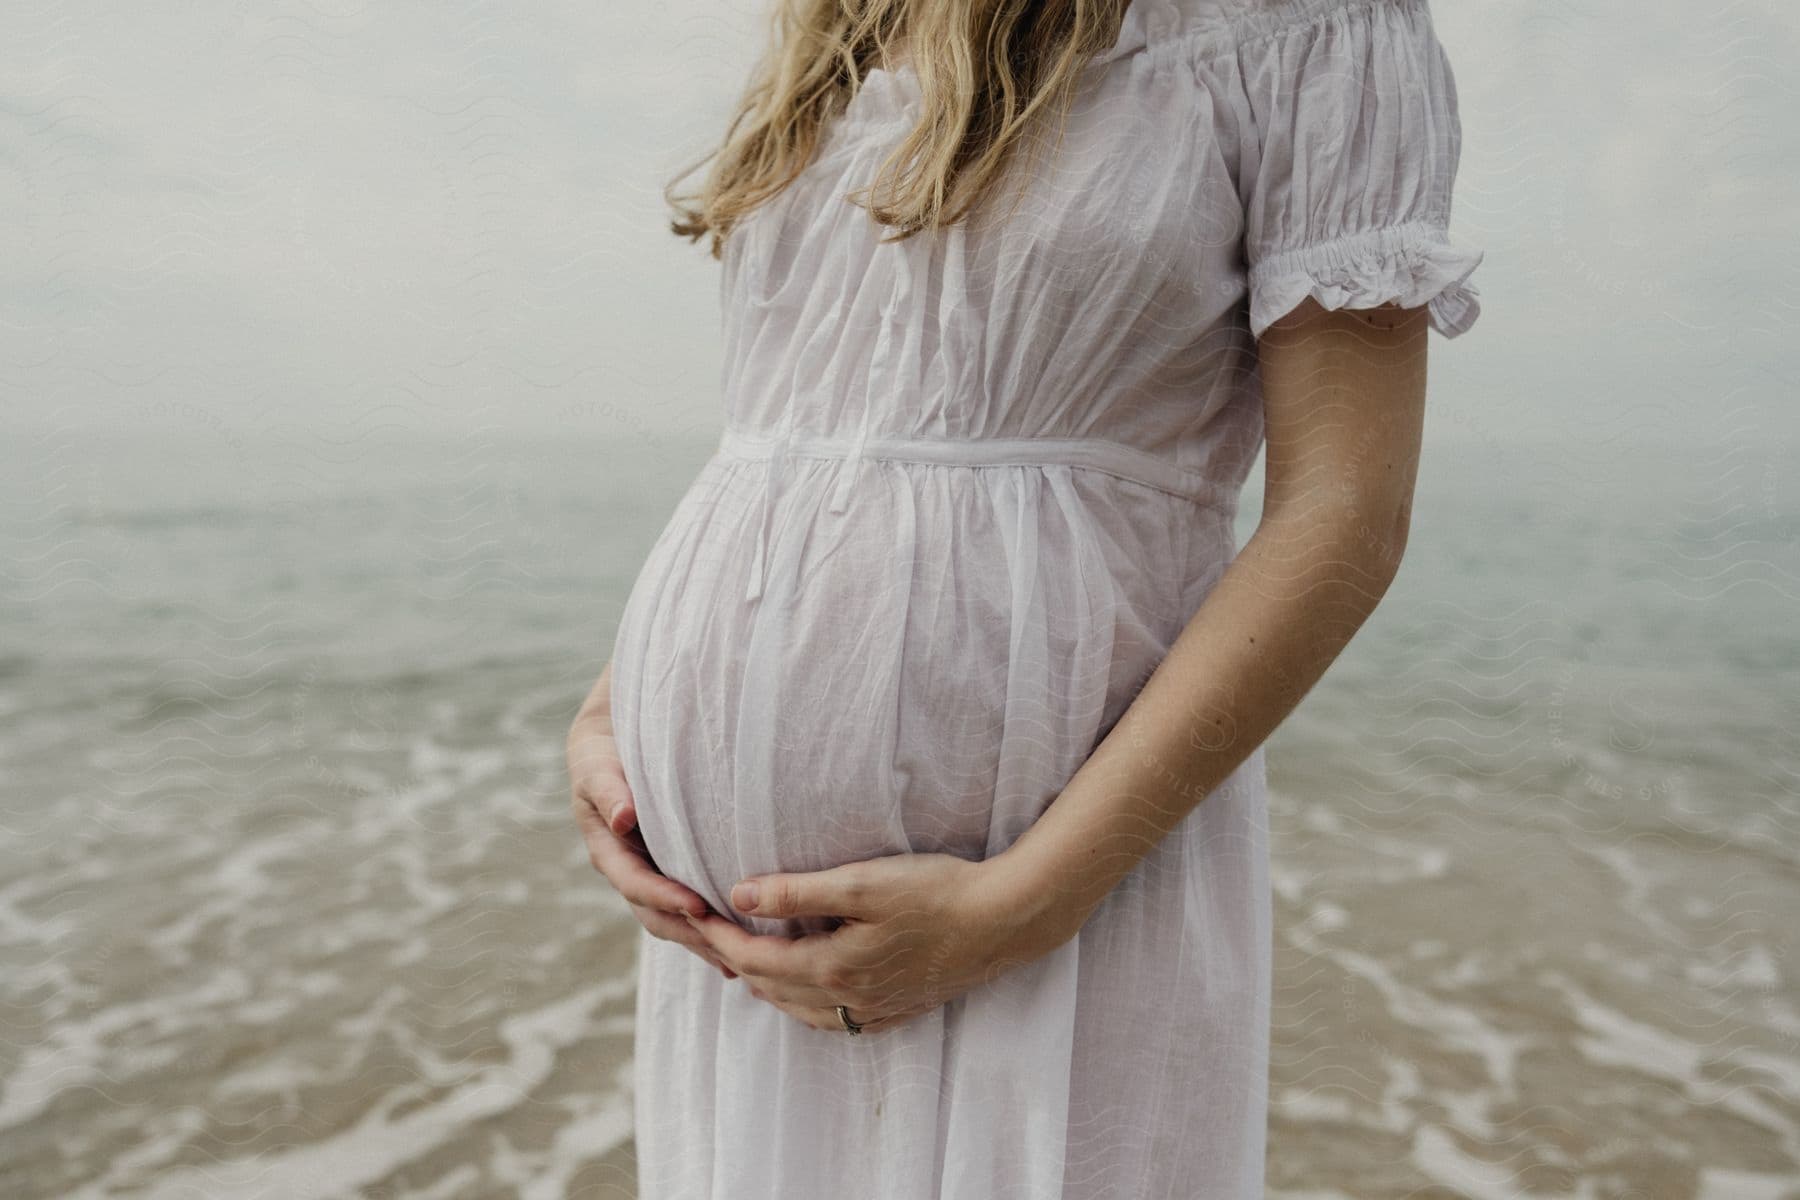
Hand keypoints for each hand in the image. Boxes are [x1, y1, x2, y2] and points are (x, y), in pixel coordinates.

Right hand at [567, 665, 737, 980]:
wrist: (616, 736)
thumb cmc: (606, 746)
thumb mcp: (598, 761)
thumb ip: (608, 786)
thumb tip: (622, 818)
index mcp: (608, 849)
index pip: (635, 883)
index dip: (665, 898)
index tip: (699, 908)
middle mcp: (630, 870)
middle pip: (658, 915)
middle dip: (693, 935)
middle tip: (733, 951)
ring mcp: (652, 875)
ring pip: (677, 919)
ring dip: (707, 942)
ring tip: (746, 964)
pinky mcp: (673, 872)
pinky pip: (692, 906)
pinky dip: (715, 928)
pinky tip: (746, 947)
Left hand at [682, 849, 1081, 1034]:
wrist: (1003, 921)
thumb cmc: (936, 892)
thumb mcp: (863, 882)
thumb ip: (798, 892)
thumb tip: (739, 895)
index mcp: (833, 968)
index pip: (753, 960)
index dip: (718, 937)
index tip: (693, 913)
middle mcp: (848, 1001)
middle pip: (770, 988)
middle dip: (735, 962)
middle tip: (710, 935)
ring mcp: (874, 1011)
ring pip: (799, 1010)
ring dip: (767, 985)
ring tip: (746, 960)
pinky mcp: (897, 1011)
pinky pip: (833, 1020)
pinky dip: (805, 1003)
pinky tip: (807, 986)